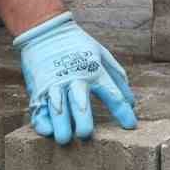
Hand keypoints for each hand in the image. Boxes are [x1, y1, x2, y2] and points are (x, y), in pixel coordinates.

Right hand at [13, 12, 137, 143]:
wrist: (46, 30)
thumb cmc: (77, 44)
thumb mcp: (101, 54)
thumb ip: (117, 76)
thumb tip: (132, 102)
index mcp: (94, 71)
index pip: (113, 94)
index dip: (123, 112)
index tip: (131, 126)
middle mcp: (75, 79)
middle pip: (80, 104)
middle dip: (83, 123)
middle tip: (85, 135)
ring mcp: (55, 83)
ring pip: (57, 109)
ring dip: (61, 126)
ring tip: (64, 140)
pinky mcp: (38, 87)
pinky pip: (39, 108)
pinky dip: (42, 121)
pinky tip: (47, 131)